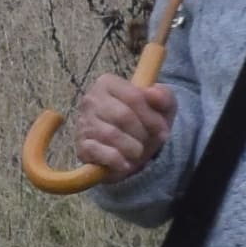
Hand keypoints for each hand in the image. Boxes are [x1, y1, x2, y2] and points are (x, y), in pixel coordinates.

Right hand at [60, 75, 176, 176]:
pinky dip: (117, 161)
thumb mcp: (163, 106)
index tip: (163, 130)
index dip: (152, 117)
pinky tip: (125, 163)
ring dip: (132, 148)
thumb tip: (153, 93)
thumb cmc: (145, 122)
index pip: (133, 97)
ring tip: (137, 151)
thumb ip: (164, 96)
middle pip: (123, 116)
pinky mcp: (82, 146)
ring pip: (111, 134)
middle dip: (142, 133)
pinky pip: (99, 152)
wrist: (130, 150)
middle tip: (149, 141)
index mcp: (108, 83)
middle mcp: (91, 99)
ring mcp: (84, 123)